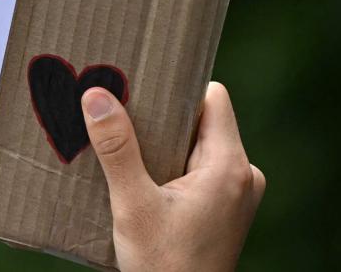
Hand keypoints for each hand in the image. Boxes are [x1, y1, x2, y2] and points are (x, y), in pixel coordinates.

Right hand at [81, 82, 264, 271]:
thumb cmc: (165, 266)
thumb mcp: (132, 204)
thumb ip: (116, 148)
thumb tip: (97, 95)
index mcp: (230, 166)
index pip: (211, 97)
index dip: (177, 88)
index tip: (140, 87)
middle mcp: (243, 176)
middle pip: (201, 121)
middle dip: (161, 118)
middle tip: (121, 115)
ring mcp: (237, 195)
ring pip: (197, 146)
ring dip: (163, 146)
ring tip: (125, 150)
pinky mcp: (226, 211)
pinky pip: (198, 171)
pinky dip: (170, 169)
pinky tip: (138, 179)